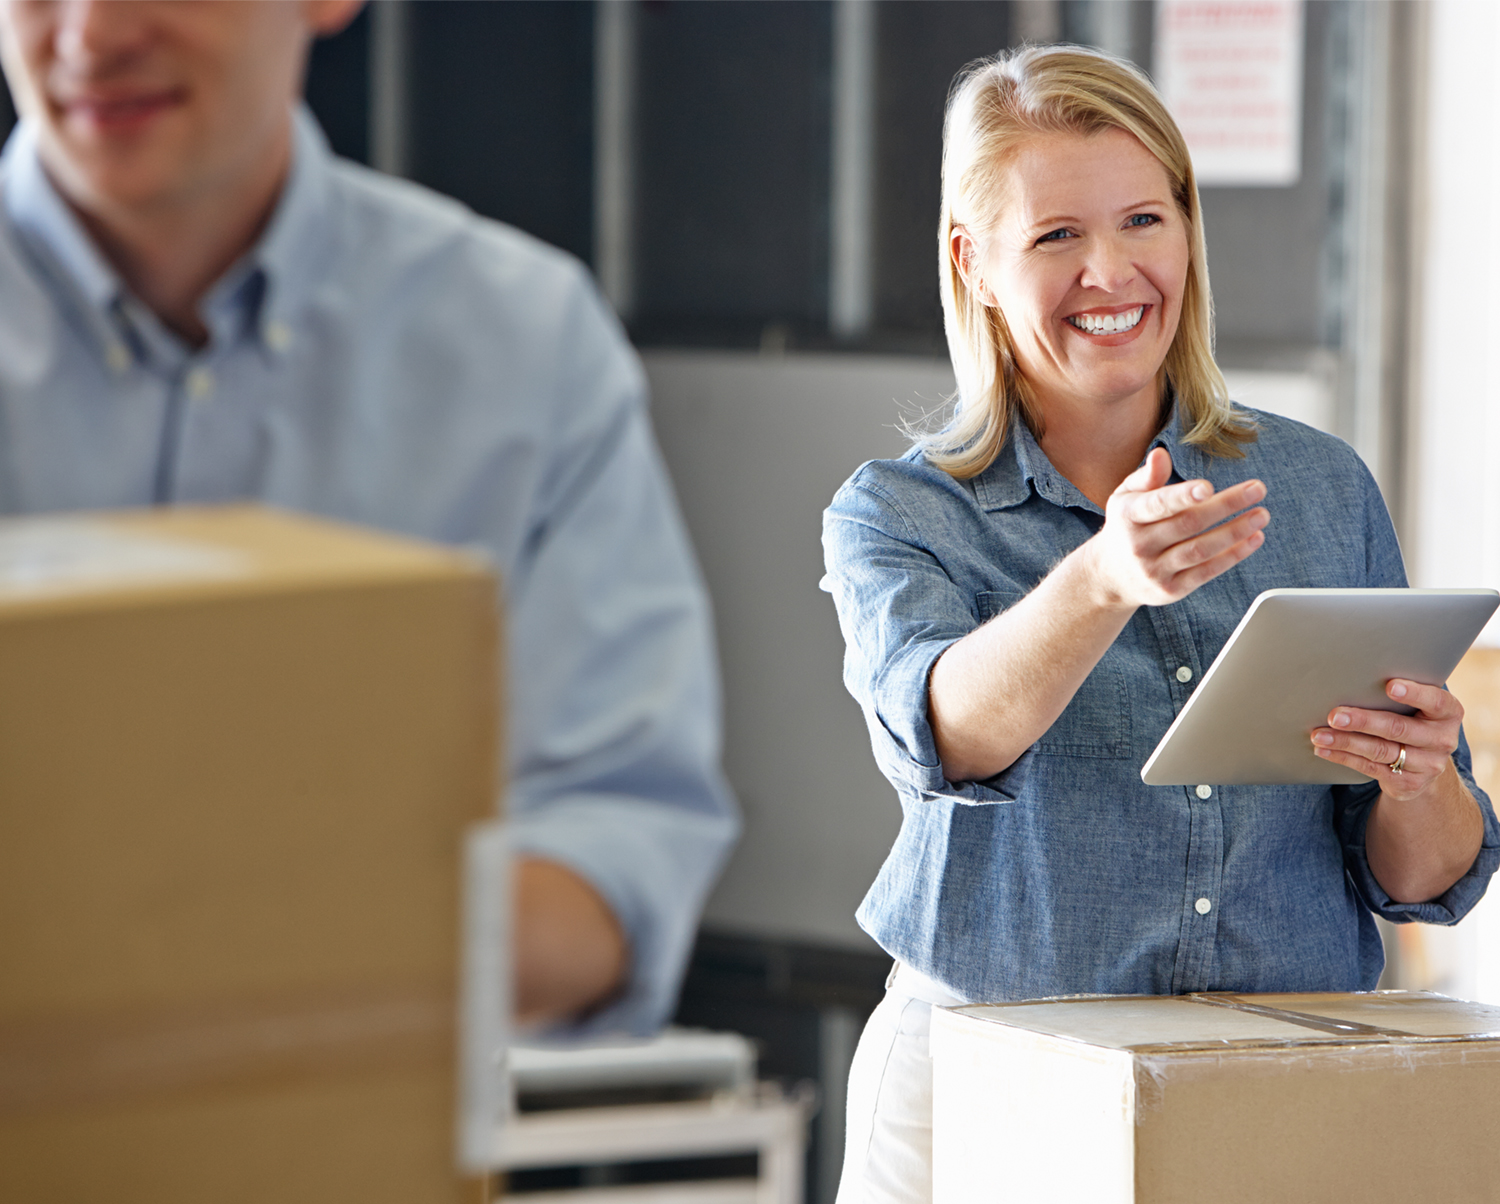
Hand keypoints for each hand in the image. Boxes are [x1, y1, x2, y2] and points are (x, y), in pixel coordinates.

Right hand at [1089, 447, 1268, 608]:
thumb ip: (1146, 477)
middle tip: (1257, 489)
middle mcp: (1139, 545)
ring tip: (1261, 515)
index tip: (1208, 487)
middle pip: (1188, 524)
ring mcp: (1154, 570)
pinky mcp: (1171, 590)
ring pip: (1200, 550)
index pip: (1157, 505)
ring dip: (1235, 532)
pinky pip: (1206, 572)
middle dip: (1226, 506)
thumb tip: (1161, 455)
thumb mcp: (1125, 498)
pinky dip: (1233, 555)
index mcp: (1128, 516)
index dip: (1182, 496)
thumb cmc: (1125, 527)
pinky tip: (1253, 538)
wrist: (1109, 577)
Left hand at [1312, 679, 1462, 800]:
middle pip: (1398, 729)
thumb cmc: (1413, 719)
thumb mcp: (1418, 706)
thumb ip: (1399, 694)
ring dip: (1345, 742)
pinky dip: (1343, 757)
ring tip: (1319, 734)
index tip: (1390, 686)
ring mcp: (1427, 765)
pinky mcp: (1408, 783)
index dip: (1414, 694)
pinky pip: (1369, 768)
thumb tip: (1352, 678)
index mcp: (1448, 713)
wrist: (1425, 764)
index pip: (1436, 701)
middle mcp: (1442, 740)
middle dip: (1363, 721)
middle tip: (1335, 715)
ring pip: (1380, 750)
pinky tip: (1324, 749)